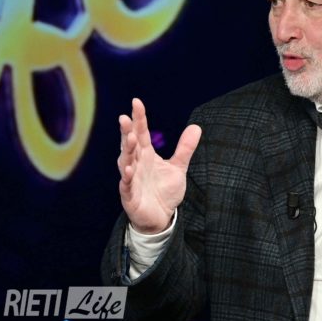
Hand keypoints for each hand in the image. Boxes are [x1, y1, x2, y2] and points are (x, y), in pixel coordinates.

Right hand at [118, 98, 200, 233]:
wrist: (160, 218)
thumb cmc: (164, 191)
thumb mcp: (178, 167)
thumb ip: (185, 148)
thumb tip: (196, 127)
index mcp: (146, 155)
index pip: (141, 132)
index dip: (138, 118)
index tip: (136, 102)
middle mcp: (137, 164)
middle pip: (130, 144)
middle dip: (127, 131)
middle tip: (125, 117)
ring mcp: (131, 179)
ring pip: (126, 162)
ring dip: (127, 150)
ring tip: (130, 138)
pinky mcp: (130, 196)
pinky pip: (127, 185)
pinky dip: (127, 177)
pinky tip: (130, 168)